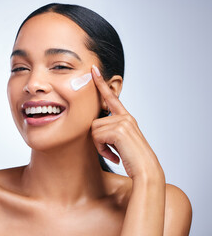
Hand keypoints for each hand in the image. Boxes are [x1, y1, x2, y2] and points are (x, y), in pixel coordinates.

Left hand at [91, 65, 162, 179]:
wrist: (146, 171)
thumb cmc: (133, 159)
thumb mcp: (121, 142)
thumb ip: (111, 131)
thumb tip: (94, 127)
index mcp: (127, 118)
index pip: (112, 98)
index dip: (101, 84)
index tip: (93, 70)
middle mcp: (126, 117)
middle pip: (95, 122)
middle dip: (98, 139)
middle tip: (110, 150)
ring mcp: (123, 122)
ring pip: (94, 130)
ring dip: (100, 145)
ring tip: (114, 153)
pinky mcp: (119, 130)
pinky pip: (96, 137)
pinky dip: (102, 149)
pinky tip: (114, 156)